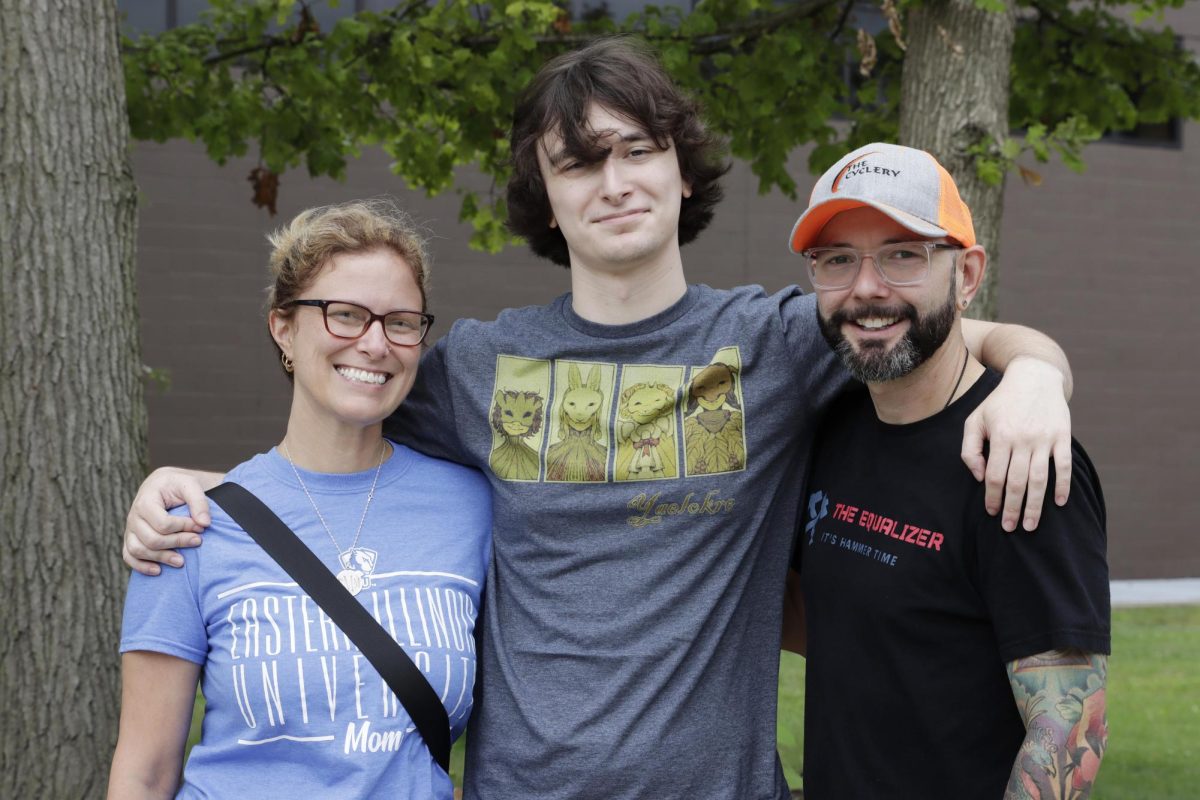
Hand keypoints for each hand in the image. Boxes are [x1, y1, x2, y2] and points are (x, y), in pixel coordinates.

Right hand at [123, 467, 220, 574]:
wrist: (163, 485)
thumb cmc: (177, 485)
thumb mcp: (190, 485)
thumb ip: (199, 502)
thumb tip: (204, 523)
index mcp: (145, 501)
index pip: (163, 523)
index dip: (184, 528)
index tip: (201, 527)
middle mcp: (134, 516)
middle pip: (151, 539)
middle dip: (177, 543)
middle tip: (197, 542)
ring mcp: (130, 529)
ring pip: (138, 550)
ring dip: (160, 558)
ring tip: (181, 561)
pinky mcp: (130, 538)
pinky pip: (129, 556)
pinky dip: (141, 566)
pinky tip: (158, 570)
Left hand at [961, 358, 1071, 531]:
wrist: (1034, 377)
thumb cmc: (1000, 403)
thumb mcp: (975, 420)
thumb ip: (970, 449)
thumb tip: (980, 477)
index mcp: (1000, 437)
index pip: (994, 476)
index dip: (992, 498)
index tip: (992, 514)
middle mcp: (1023, 440)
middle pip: (1017, 482)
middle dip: (1012, 509)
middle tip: (1010, 528)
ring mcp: (1044, 439)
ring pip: (1040, 479)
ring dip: (1035, 505)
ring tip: (1031, 525)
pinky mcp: (1062, 437)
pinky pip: (1064, 466)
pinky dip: (1063, 485)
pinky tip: (1059, 503)